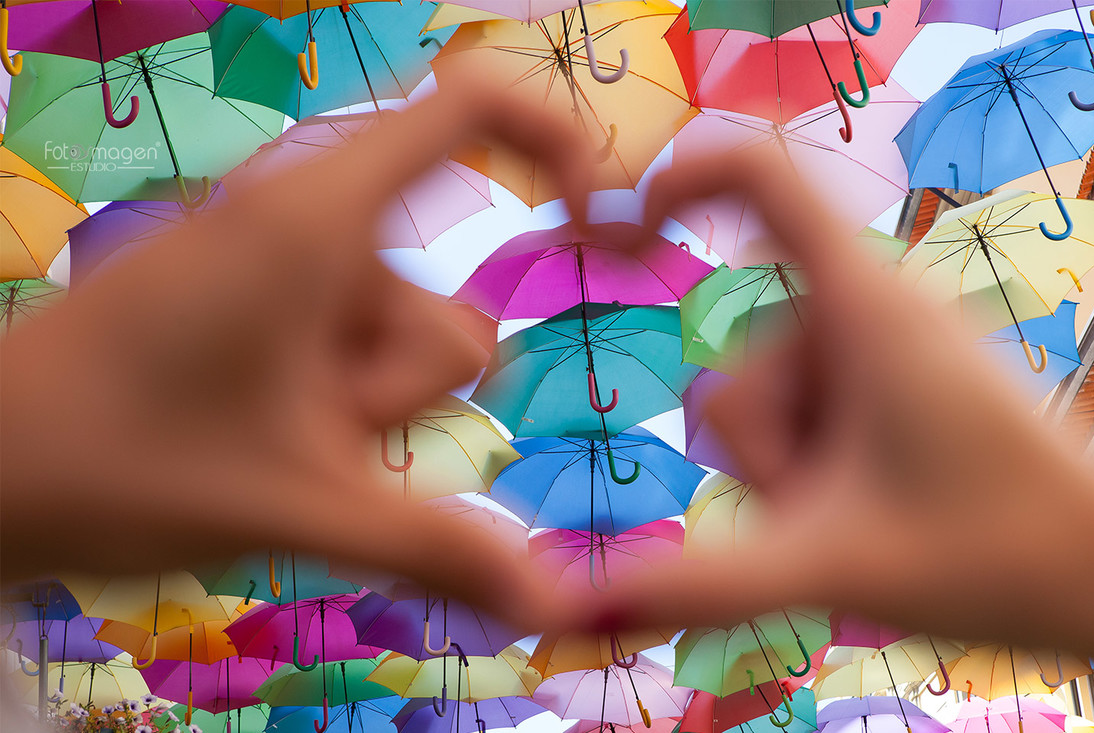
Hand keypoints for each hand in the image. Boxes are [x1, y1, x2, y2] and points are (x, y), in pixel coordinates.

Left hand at [0, 85, 593, 631]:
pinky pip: (344, 350)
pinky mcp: (252, 307)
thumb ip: (440, 551)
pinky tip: (263, 445)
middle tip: (310, 440)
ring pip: (392, 347)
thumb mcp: (305, 508)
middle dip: (403, 397)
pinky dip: (334, 406)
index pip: (470, 108)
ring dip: (362, 414)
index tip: (603, 225)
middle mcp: (307, 223)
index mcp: (323, 220)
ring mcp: (277, 270)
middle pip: (443, 309)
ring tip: (270, 449)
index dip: (558, 143)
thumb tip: (553, 608)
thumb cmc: (130, 464)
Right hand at [560, 148, 1093, 654]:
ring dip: (785, 471)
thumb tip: (576, 608)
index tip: (615, 232)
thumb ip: (698, 584)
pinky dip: (811, 464)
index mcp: (861, 303)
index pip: (759, 175)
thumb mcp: (827, 565)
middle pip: (738, 355)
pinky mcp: (896, 382)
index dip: (674, 180)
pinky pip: (809, 407)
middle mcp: (870, 305)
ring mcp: (884, 348)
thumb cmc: (994, 556)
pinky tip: (867, 511)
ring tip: (859, 524)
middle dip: (757, 452)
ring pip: (769, 397)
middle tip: (825, 514)